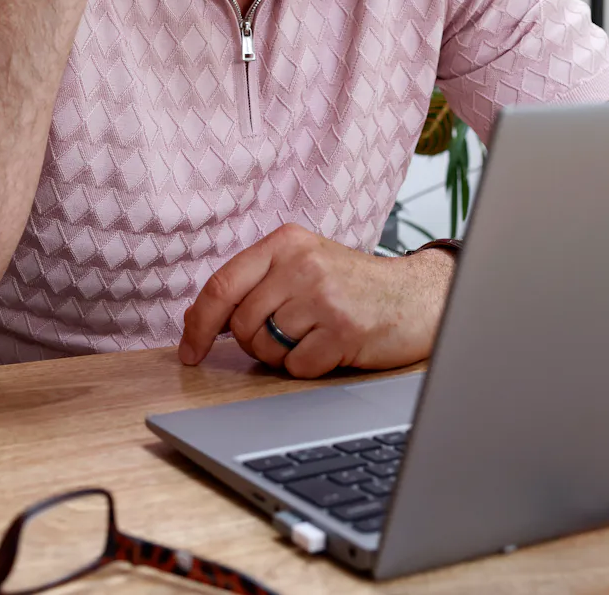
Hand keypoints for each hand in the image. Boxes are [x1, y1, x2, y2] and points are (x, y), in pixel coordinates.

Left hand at [177, 224, 454, 377]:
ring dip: (284, 355)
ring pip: (267, 348)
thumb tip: (197, 320)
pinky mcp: (344, 330)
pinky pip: (297, 366)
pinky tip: (332, 347)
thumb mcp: (304, 264)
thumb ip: (256, 283)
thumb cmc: (354, 285)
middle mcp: (303, 263)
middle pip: (242, 324)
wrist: (417, 296)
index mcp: (286, 242)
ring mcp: (324, 296)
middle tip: (287, 336)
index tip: (190, 351)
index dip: (198, 324)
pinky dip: (309, 366)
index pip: (221, 285)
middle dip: (255, 343)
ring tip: (315, 335)